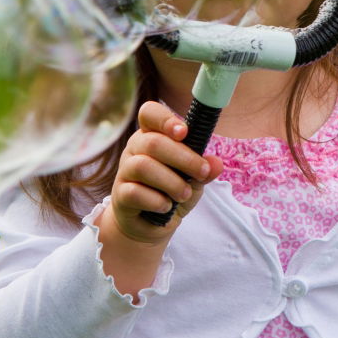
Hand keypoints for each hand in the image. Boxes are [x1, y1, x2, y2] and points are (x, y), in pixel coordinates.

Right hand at [107, 101, 223, 245]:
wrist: (150, 224)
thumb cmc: (172, 191)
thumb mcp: (194, 179)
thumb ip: (204, 169)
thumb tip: (216, 164)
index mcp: (152, 135)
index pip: (149, 113)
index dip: (165, 119)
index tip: (184, 132)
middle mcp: (135, 148)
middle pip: (152, 143)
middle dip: (183, 158)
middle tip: (201, 172)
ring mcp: (124, 171)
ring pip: (143, 167)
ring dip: (171, 182)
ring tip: (184, 194)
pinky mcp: (120, 195)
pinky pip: (135, 192)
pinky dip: (156, 201)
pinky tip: (166, 206)